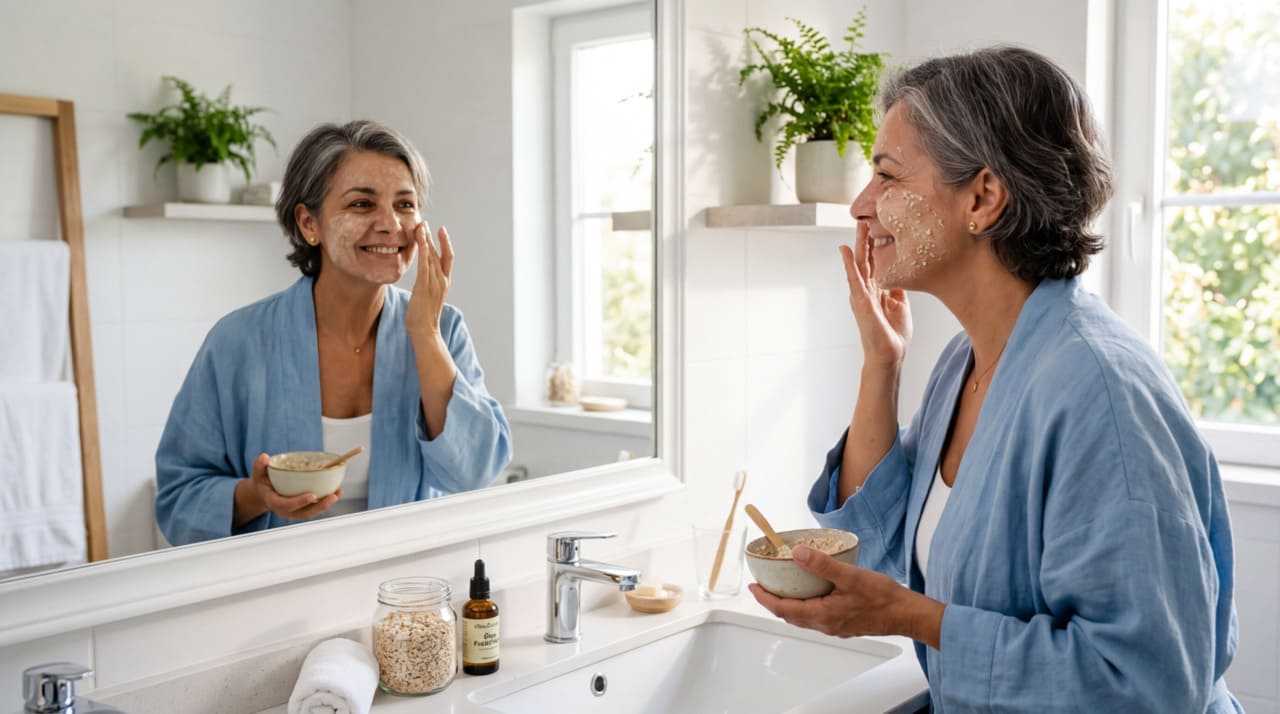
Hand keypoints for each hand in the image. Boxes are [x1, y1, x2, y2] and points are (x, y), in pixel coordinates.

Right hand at [248, 453, 341, 520]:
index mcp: (273, 502)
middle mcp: (285, 510)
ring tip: (337, 493)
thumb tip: (264, 458)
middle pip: (303, 513)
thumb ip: (260, 466)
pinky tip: (336, 492)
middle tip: (332, 496)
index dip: (299, 502)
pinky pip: (315, 508)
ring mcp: (295, 511)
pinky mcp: (302, 509)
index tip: (312, 495)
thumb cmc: (263, 481)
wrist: (265, 491)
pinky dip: (326, 501)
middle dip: (319, 506)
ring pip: (312, 512)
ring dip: (326, 504)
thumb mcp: (259, 473)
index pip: (286, 505)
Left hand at [405, 221, 453, 337]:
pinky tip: (422, 242)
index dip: (445, 243)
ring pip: (432, 256)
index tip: (441, 230)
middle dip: (433, 237)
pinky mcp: (424, 287)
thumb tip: (422, 282)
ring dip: (426, 240)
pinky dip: (425, 252)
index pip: (447, 258)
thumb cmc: (423, 319)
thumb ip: (427, 287)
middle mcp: (442, 281)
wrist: (425, 332)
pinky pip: (425, 266)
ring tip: (421, 226)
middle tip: (427, 223)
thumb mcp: (428, 299)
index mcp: (444, 283)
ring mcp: (434, 283)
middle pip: (440, 253)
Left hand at [749, 545, 939, 645]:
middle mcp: (825, 624)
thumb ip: (823, 565)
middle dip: (773, 601)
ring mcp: (835, 626)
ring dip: (789, 604)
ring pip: (803, 617)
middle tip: (763, 586)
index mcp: (822, 615)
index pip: (783, 610)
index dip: (765, 599)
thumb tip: (798, 553)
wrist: (906, 615)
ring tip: (783, 587)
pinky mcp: (844, 624)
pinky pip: (816, 616)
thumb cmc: (883, 598)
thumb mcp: (851, 576)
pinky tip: (812, 592)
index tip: (753, 587)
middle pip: (790, 615)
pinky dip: (805, 605)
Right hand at [840, 222, 911, 368]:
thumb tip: (901, 273)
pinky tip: (844, 250)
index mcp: (876, 291)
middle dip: (865, 240)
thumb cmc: (893, 335)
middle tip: (865, 219)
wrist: (889, 354)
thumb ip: (897, 289)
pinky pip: (853, 278)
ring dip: (857, 244)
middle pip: (865, 260)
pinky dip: (848, 263)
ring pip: (858, 264)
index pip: (875, 263)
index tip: (877, 228)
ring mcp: (862, 295)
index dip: (875, 246)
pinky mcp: (860, 301)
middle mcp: (867, 290)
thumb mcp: (900, 306)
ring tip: (858, 226)